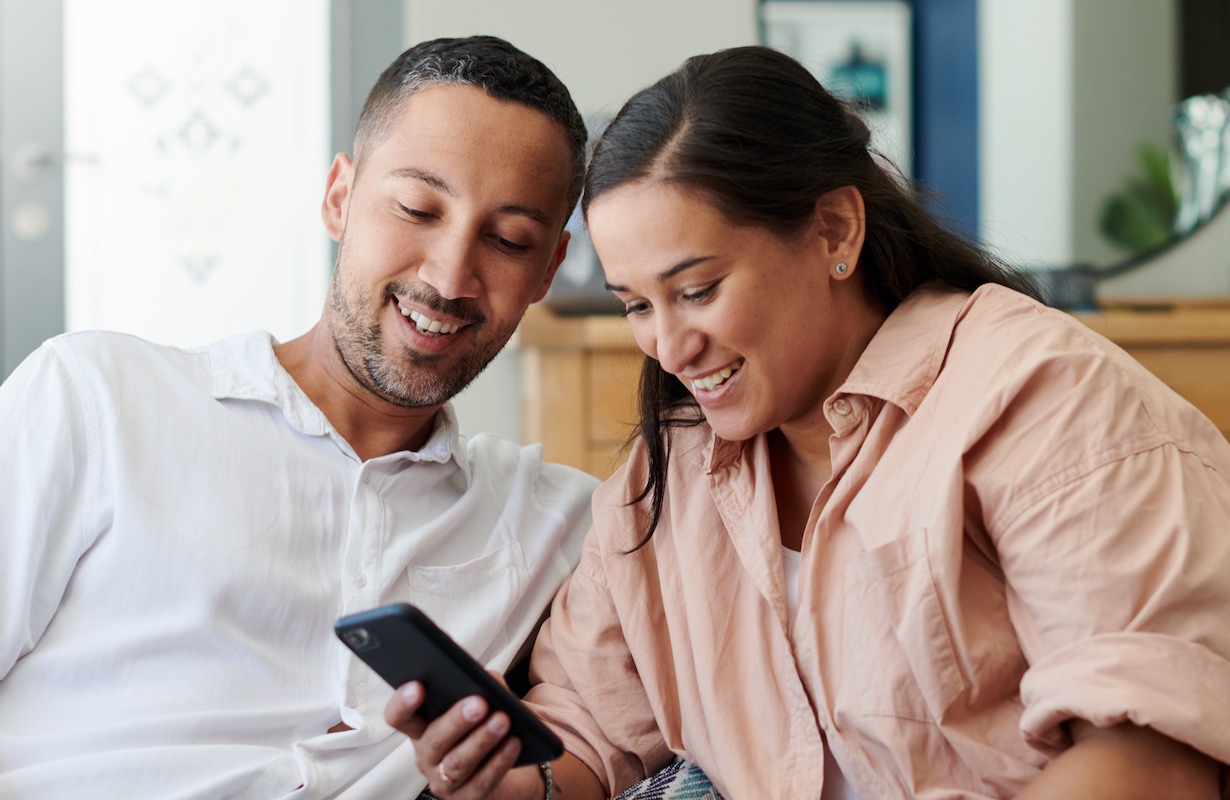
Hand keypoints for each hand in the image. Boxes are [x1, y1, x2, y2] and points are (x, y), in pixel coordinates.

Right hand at [386, 680, 545, 799]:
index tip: (417, 686)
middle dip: (455, 721)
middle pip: (433, 741)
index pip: (400, 717)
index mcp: (422, 727)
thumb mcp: (488, 701)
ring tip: (502, 720)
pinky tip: (513, 743)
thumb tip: (488, 679)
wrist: (516, 770)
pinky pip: (482, 782)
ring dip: (480, 740)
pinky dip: (499, 762)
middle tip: (478, 703)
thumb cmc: (491, 726)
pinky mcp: (468, 799)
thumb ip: (484, 686)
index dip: (403, 704)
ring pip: (457, 764)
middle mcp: (427, 756)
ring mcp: (445, 781)